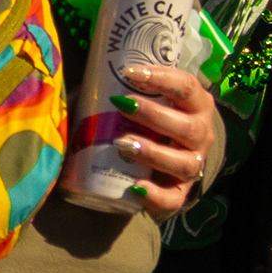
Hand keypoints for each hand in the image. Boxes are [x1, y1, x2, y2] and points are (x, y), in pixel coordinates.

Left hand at [112, 62, 220, 216]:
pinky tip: (135, 187)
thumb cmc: (142, 122)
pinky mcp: (180, 192)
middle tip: (123, 105)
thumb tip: (70, 84)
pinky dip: (155, 195)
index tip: (130, 73)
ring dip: (154, 153)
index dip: (163, 79)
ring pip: (185, 163)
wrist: (157, 161)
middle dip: (155, 115)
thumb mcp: (137, 102)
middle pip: (188, 127)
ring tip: (123, 144)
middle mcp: (201, 135)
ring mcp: (193, 164)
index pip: (188, 87)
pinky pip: (173, 199)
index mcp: (195, 106)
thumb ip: (112, 92)